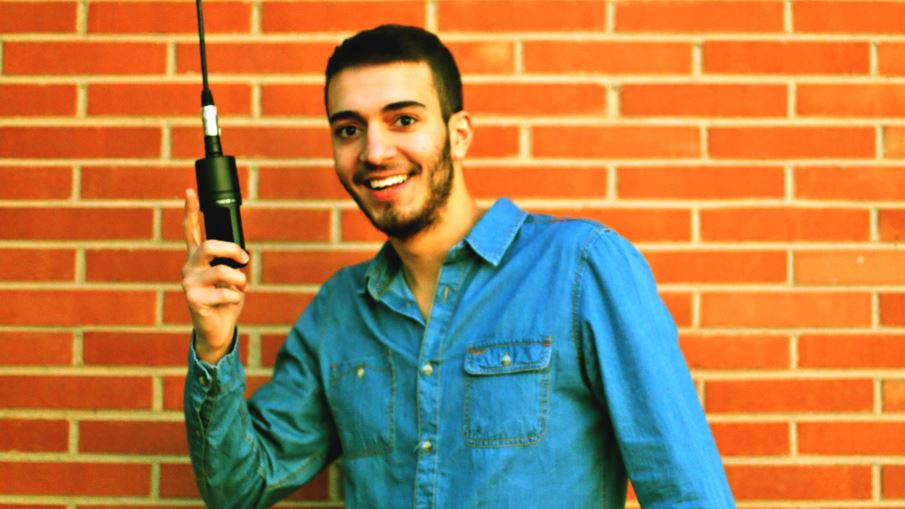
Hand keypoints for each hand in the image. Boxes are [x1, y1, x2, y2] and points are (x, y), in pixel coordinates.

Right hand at [181, 188, 249, 362]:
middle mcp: (189, 267)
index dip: (190, 210)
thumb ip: (229, 262)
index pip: (191, 230)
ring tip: (240, 289)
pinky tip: (229, 303)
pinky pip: (226, 292)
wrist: (217, 330)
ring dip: (240, 281)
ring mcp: (189, 283)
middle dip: (233, 250)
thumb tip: (241, 255)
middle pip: (209, 246)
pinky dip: (236, 298)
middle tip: (245, 259)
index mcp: (197, 258)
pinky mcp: (193, 299)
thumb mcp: (230, 276)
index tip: (190, 191)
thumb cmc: (225, 299)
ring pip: (222, 271)